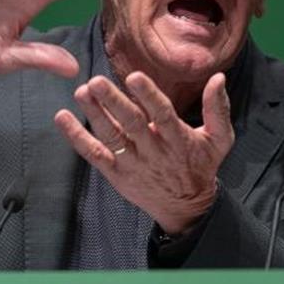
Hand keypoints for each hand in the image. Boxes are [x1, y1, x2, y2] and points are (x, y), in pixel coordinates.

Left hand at [53, 72, 234, 234]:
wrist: (186, 207)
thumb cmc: (202, 165)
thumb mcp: (220, 139)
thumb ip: (218, 108)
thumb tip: (218, 77)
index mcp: (178, 139)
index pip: (162, 115)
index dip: (148, 96)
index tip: (134, 76)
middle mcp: (153, 151)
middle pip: (131, 124)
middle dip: (113, 102)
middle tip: (96, 81)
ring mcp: (133, 164)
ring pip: (111, 137)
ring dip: (94, 115)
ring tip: (81, 93)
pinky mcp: (116, 173)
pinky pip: (94, 155)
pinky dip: (76, 137)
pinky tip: (62, 117)